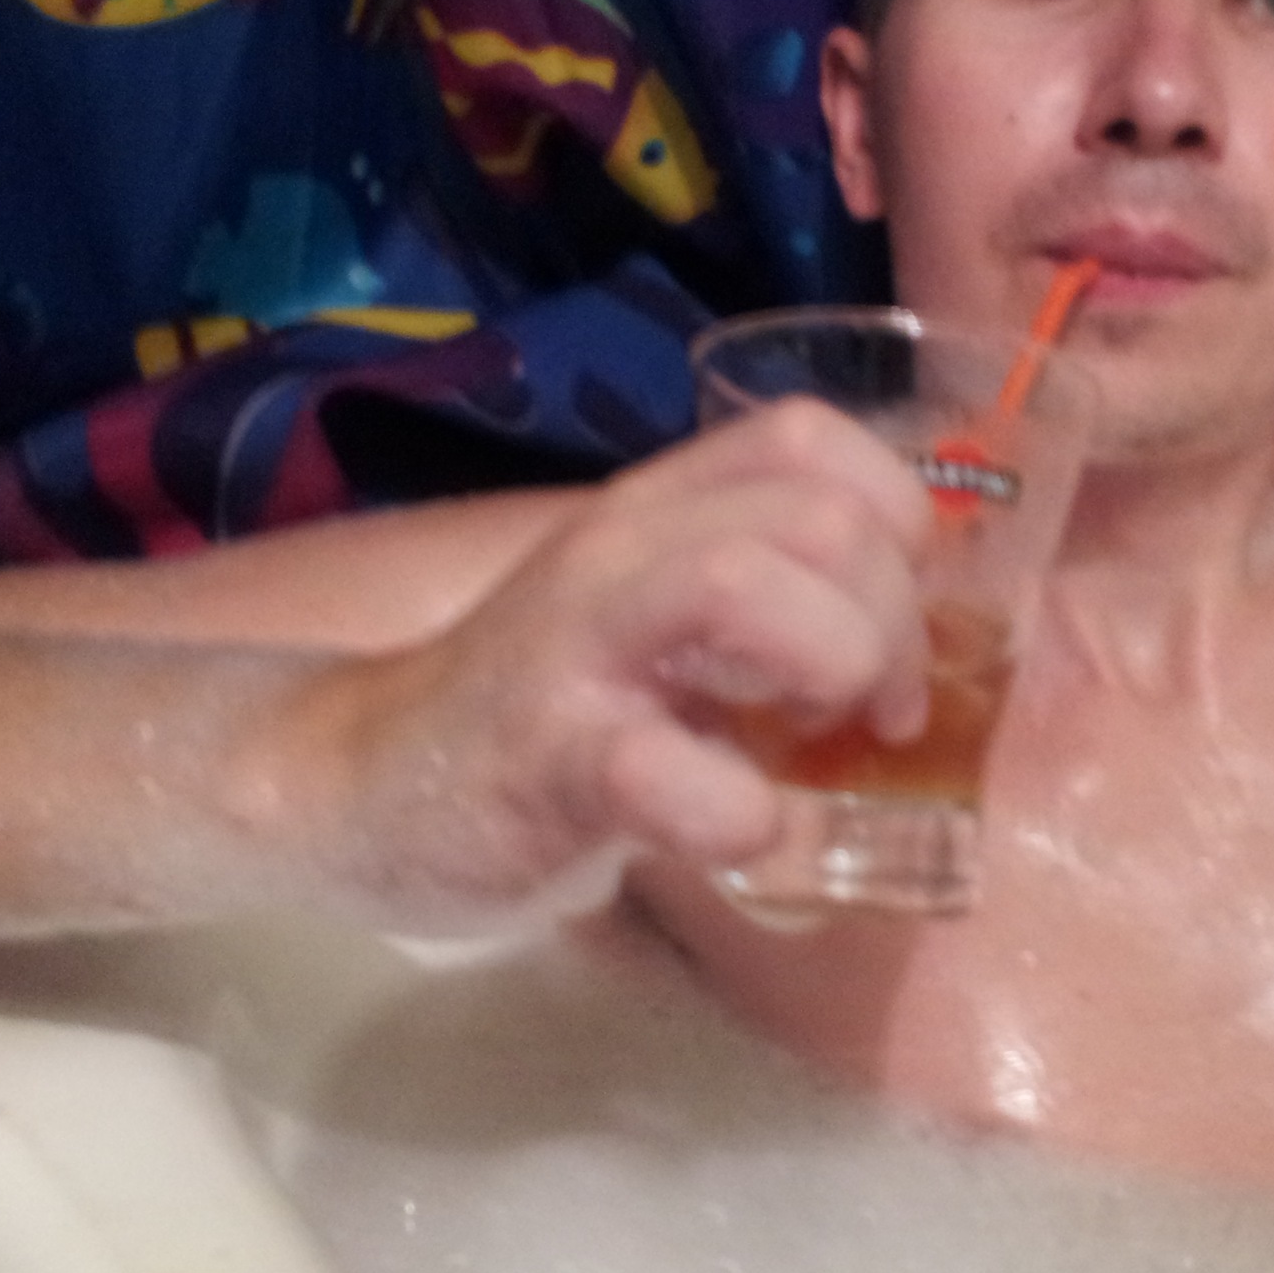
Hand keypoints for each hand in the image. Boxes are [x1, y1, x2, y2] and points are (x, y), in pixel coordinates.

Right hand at [293, 398, 934, 930]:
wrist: (356, 783)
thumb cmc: (544, 709)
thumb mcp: (653, 621)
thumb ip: (764, 609)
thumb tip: (917, 651)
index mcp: (659, 511)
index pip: (812, 440)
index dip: (894, 520)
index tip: (892, 615)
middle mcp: (623, 552)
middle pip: (818, 513)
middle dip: (891, 620)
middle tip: (873, 713)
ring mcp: (579, 647)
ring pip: (745, 582)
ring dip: (830, 668)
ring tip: (823, 746)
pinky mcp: (546, 759)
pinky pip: (668, 770)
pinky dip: (741, 812)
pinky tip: (743, 831)